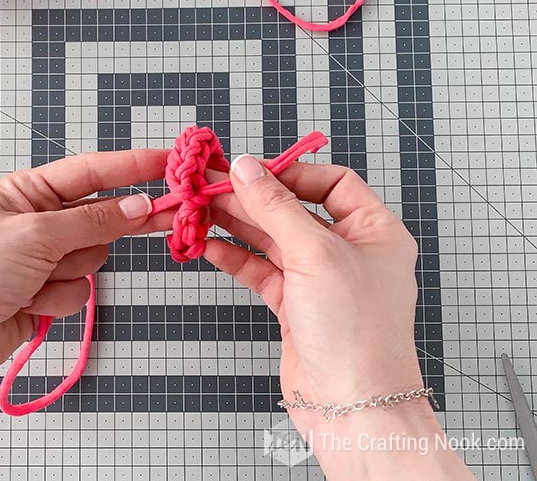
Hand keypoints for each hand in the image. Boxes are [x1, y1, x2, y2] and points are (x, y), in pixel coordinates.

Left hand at [0, 149, 171, 397]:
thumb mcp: (34, 235)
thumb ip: (92, 220)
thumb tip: (138, 205)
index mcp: (26, 192)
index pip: (90, 172)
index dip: (132, 166)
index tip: (169, 163)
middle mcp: (36, 222)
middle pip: (99, 216)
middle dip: (120, 223)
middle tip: (173, 213)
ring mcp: (40, 261)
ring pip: (91, 258)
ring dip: (69, 272)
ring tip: (33, 281)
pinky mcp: (42, 294)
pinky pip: (77, 290)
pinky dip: (57, 300)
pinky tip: (26, 304)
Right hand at [204, 156, 424, 431]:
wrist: (351, 407)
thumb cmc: (356, 332)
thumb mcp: (315, 253)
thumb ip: (276, 207)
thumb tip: (246, 168)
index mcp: (373, 231)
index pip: (332, 183)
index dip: (290, 173)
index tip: (250, 170)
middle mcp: (349, 252)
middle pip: (294, 210)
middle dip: (252, 198)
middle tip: (210, 186)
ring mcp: (320, 280)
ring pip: (273, 239)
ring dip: (237, 224)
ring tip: (200, 210)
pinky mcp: (296, 306)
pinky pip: (261, 270)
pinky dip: (235, 257)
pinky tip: (209, 245)